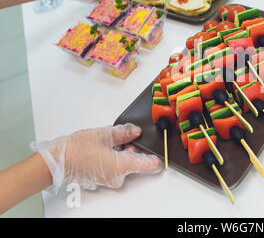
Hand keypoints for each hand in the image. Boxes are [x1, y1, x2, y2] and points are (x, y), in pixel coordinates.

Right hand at [31, 124, 160, 190]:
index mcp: (121, 166)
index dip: (156, 157)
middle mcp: (118, 176)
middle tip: (125, 136)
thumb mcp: (103, 134)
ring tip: (109, 140)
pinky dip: (114, 156)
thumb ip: (123, 132)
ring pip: (125, 163)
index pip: (149, 165)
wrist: (55, 162)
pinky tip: (104, 147)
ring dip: (122, 151)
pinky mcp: (103, 179)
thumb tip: (135, 131)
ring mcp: (110, 179)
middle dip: (133, 147)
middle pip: (136, 161)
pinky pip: (115, 167)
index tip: (159, 151)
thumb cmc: (75, 150)